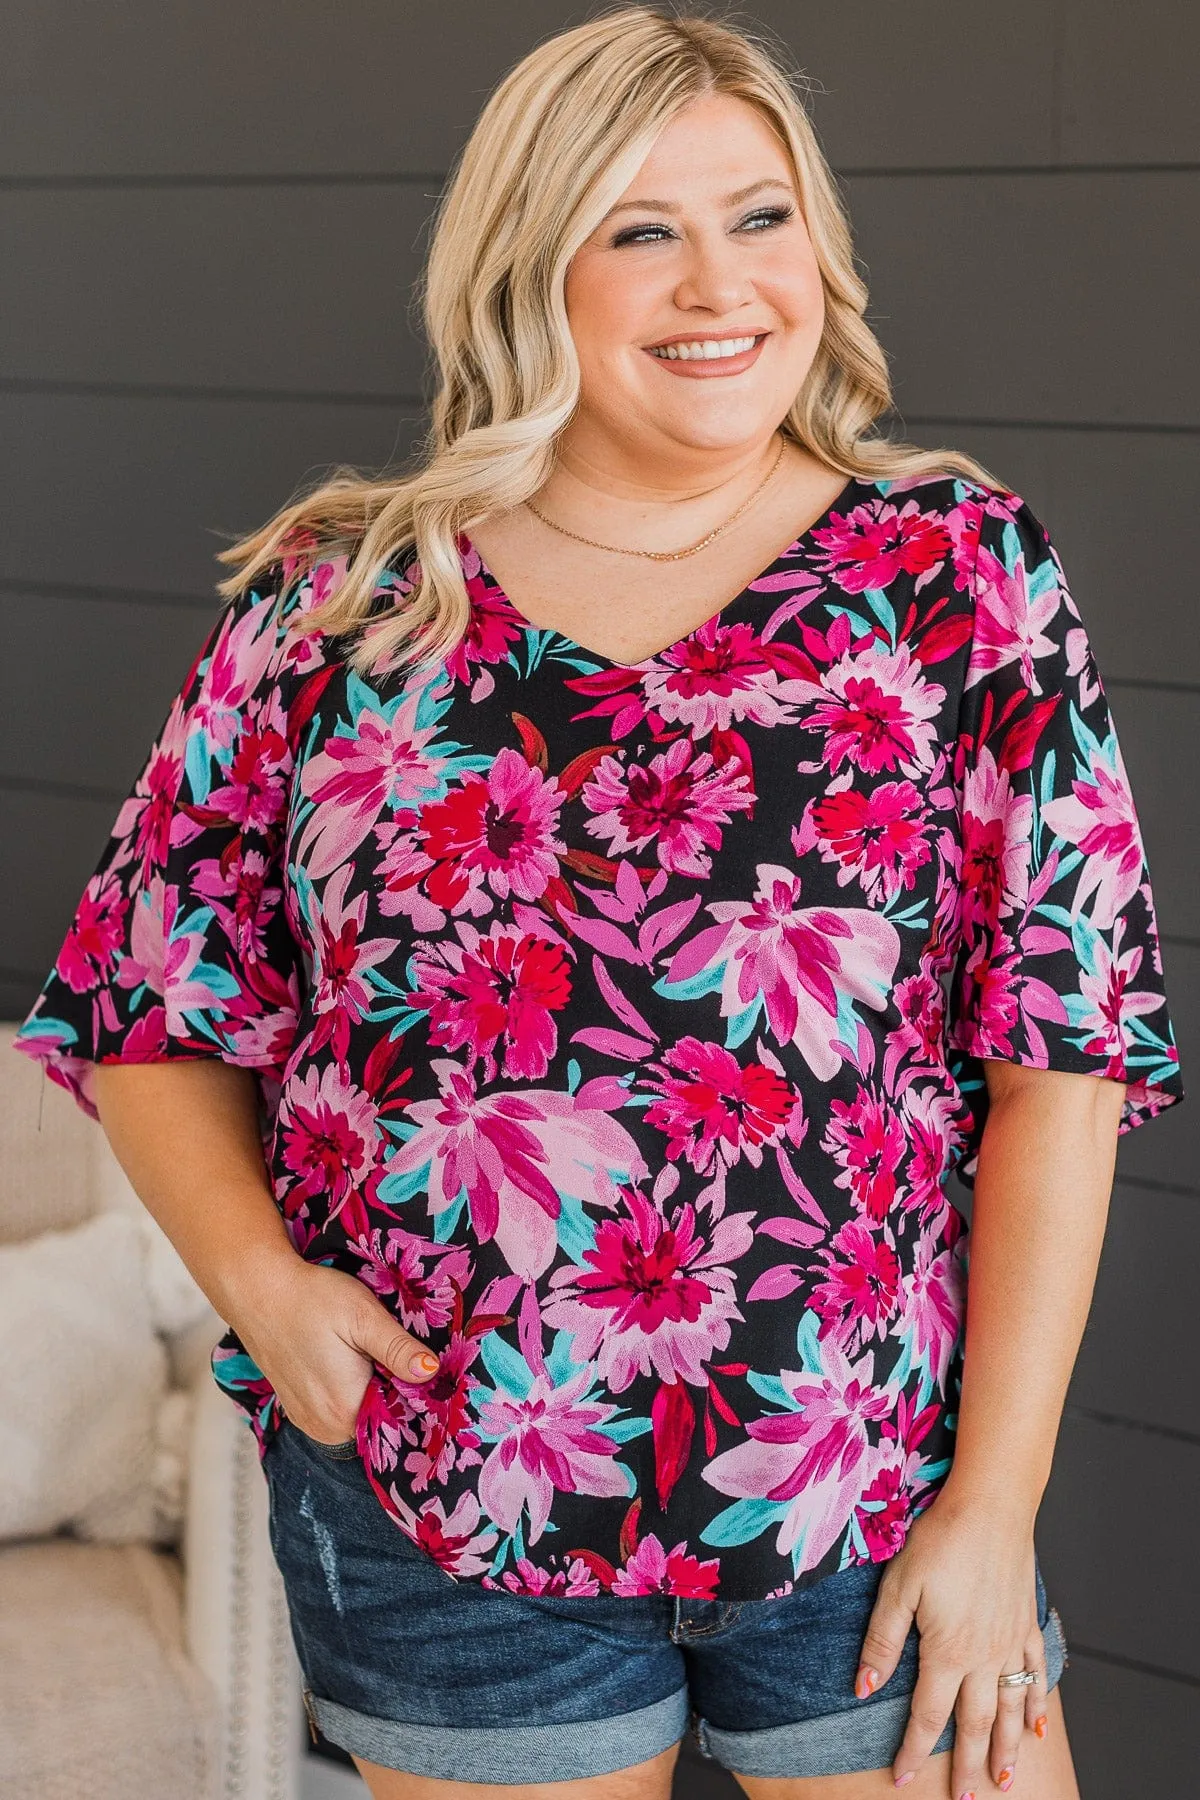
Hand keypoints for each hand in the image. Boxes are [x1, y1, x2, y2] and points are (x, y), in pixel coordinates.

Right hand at [224, 1248, 439, 1443]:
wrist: (259, 1291)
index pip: (401, 1420)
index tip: (418, 1367)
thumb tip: (432, 1372)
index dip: (416, 1395)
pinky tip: (346, 1363)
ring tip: (367, 1355)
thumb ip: (398, 1349)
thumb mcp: (364, 1316)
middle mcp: (326, 1428)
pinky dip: (349, 1395)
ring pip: (359, 1418)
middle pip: (380, 1421)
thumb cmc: (313, 1299)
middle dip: (394, 1393)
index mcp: (346, 1410)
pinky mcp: (298, 1410)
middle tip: (390, 1353)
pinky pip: (338, 1415)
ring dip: (371, 1393)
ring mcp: (309, 1422)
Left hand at [855, 1491, 1048, 1796]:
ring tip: (1003, 1779)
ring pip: (1012, 1710)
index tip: (901, 1777)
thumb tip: (861, 1689)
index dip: (912, 1750)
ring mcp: (1010, 1642)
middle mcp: (984, 1656)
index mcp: (948, 1651)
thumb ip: (882, 1642)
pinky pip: (1036, 1674)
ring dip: (1006, 1748)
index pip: (927, 1715)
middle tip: (963, 1799)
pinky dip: (1038, 1705)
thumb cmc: (940, 1539)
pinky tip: (1038, 1727)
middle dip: (966, 1765)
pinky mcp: (1026, 1623)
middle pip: (975, 1724)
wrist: (991, 1506)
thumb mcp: (898, 1587)